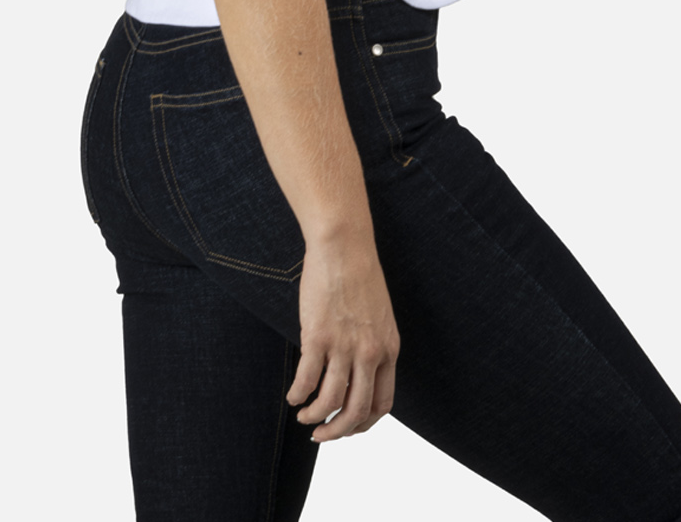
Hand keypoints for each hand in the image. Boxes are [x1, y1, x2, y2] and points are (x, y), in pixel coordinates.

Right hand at [286, 235, 399, 441]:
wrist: (344, 246)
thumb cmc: (358, 275)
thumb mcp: (379, 317)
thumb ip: (373, 347)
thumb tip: (356, 374)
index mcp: (388, 350)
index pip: (381, 404)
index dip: (363, 424)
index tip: (347, 427)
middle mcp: (369, 353)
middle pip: (356, 411)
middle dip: (337, 432)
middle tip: (321, 436)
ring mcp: (343, 346)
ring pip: (330, 401)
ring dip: (314, 417)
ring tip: (304, 417)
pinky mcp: (318, 336)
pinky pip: (307, 379)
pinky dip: (298, 395)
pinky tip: (292, 396)